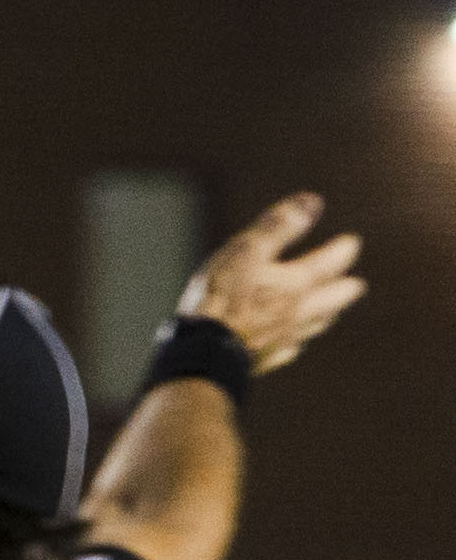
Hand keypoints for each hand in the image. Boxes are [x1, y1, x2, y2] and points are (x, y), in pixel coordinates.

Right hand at [181, 192, 365, 372]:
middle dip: (345, 289)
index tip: (351, 242)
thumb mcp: (246, 251)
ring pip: (316, 325)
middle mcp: (300, 311)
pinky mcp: (267, 357)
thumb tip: (312, 201)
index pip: (332, 262)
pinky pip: (289, 348)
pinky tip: (292, 343)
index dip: (343, 250)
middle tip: (356, 284)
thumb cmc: (222, 296)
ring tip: (331, 312)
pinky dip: (295, 341)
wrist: (203, 351)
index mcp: (298, 282)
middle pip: (334, 299)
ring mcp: (286, 337)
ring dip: (327, 315)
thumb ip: (279, 226)